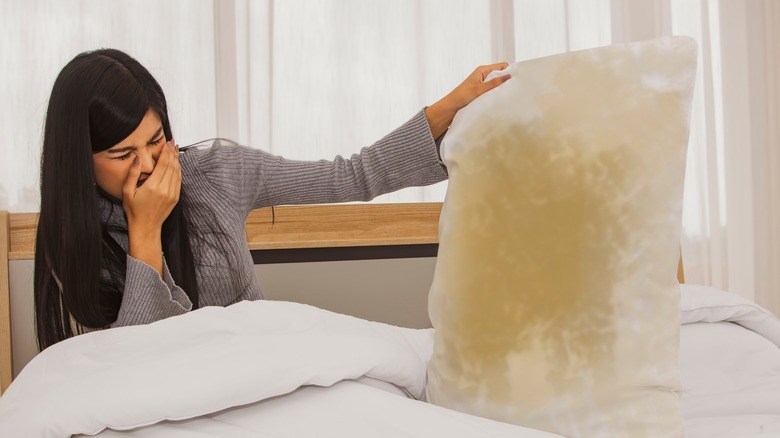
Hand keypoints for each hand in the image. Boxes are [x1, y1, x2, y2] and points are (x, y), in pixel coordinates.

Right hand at [122, 140, 180, 274]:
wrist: (146, 227)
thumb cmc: (134, 210)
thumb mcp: (127, 191)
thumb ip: (132, 174)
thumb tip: (137, 158)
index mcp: (153, 186)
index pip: (163, 164)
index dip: (166, 152)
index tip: (166, 143)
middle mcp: (165, 189)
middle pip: (172, 166)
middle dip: (172, 153)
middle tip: (171, 143)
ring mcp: (172, 194)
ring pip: (177, 172)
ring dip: (177, 160)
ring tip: (175, 150)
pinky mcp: (175, 198)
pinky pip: (179, 180)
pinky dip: (178, 170)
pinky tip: (176, 164)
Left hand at [425, 63, 510, 138]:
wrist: (451, 108)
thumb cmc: (462, 96)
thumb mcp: (479, 89)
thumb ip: (494, 83)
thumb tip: (509, 76)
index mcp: (482, 70)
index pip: (502, 66)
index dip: (510, 70)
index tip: (517, 78)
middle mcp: (484, 75)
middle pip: (501, 74)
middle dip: (507, 80)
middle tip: (516, 88)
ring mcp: (484, 84)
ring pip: (498, 83)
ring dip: (502, 88)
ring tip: (509, 94)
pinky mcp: (483, 92)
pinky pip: (494, 90)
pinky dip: (498, 93)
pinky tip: (501, 99)